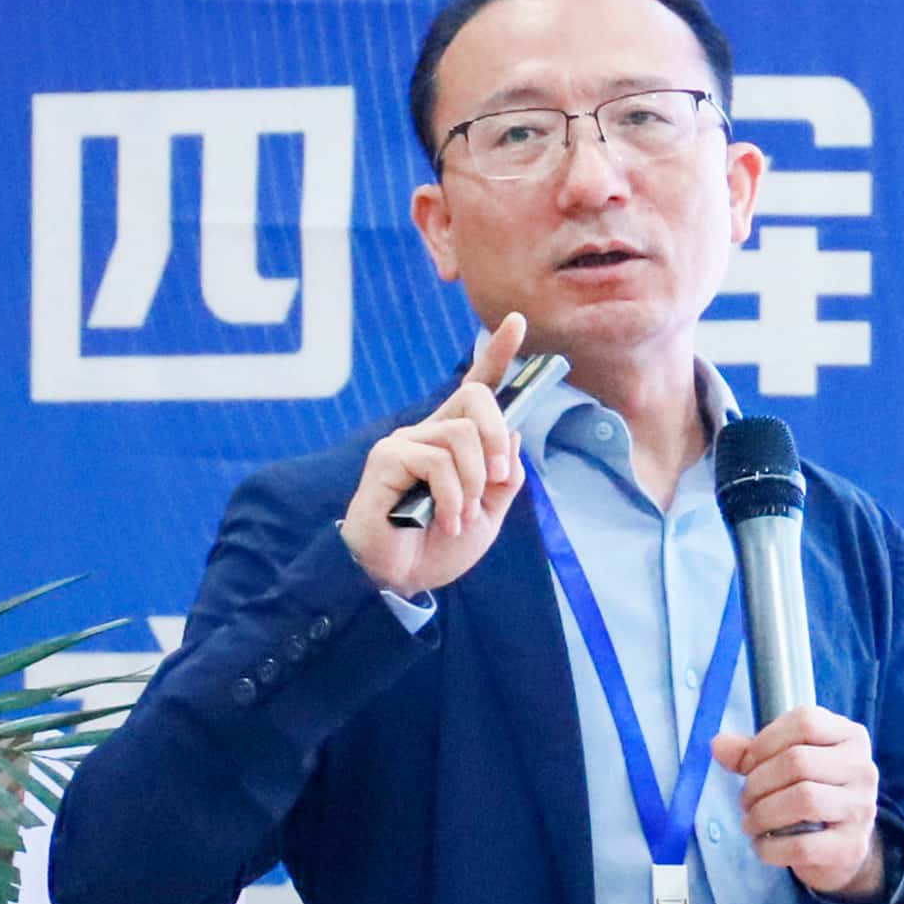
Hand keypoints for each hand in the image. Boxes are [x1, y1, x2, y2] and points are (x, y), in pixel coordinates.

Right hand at [338, 312, 532, 597]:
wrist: (402, 581)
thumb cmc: (438, 547)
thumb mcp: (489, 513)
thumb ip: (504, 476)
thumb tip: (512, 433)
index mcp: (453, 441)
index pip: (476, 389)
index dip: (496, 355)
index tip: (516, 322)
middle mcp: (428, 433)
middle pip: (475, 397)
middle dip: (496, 434)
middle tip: (500, 475)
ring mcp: (405, 443)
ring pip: (461, 436)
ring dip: (473, 484)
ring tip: (460, 518)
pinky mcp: (387, 458)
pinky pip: (437, 462)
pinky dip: (452, 497)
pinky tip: (444, 520)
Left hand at [712, 706, 885, 900]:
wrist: (842, 845)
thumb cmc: (811, 792)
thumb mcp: (786, 764)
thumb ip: (752, 752)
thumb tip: (718, 745)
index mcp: (850, 736)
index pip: (806, 722)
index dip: (765, 742)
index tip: (747, 765)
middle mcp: (863, 768)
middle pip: (799, 761)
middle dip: (758, 782)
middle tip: (745, 800)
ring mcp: (861, 808)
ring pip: (804, 799)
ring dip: (763, 813)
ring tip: (750, 821)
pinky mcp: (851, 847)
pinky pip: (803, 845)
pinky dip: (771, 847)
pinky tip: (761, 845)